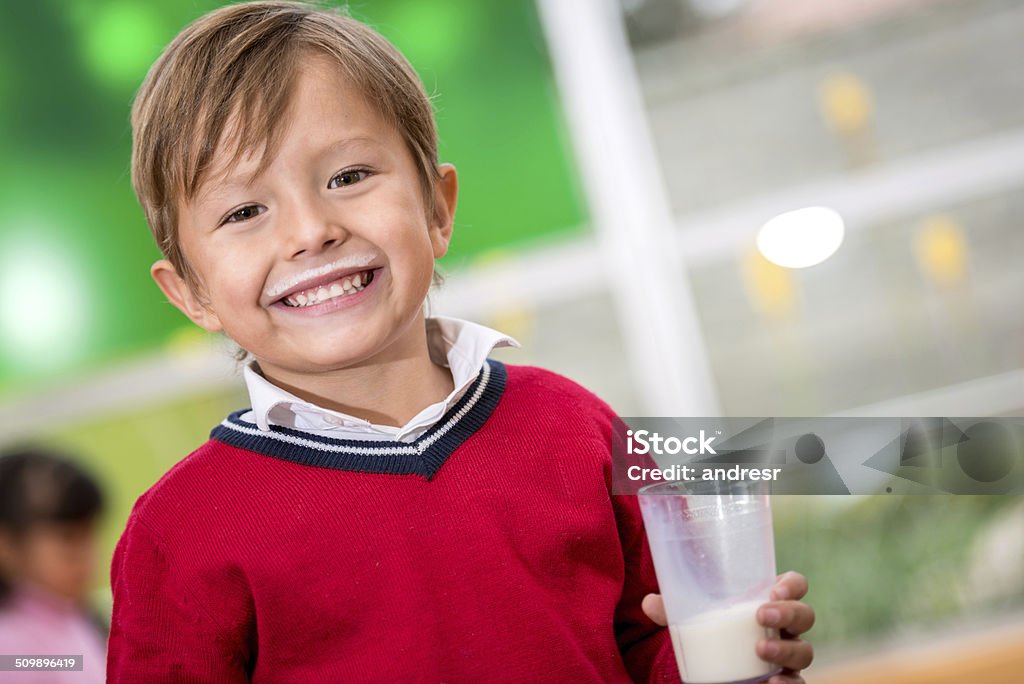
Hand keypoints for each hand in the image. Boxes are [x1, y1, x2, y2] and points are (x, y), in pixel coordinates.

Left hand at [641, 571, 814, 683]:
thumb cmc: (711, 634)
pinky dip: (788, 683)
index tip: (773, 589)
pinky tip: (772, 683)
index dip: (792, 584)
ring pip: (804, 650)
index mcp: (768, 603)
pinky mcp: (785, 681)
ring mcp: (787, 656)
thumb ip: (672, 611)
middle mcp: (784, 628)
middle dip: (789, 612)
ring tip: (761, 648)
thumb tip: (649, 603)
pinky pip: (797, 683)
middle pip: (805, 615)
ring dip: (786, 648)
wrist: (714, 672)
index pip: (795, 586)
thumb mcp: (692, 621)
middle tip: (762, 614)